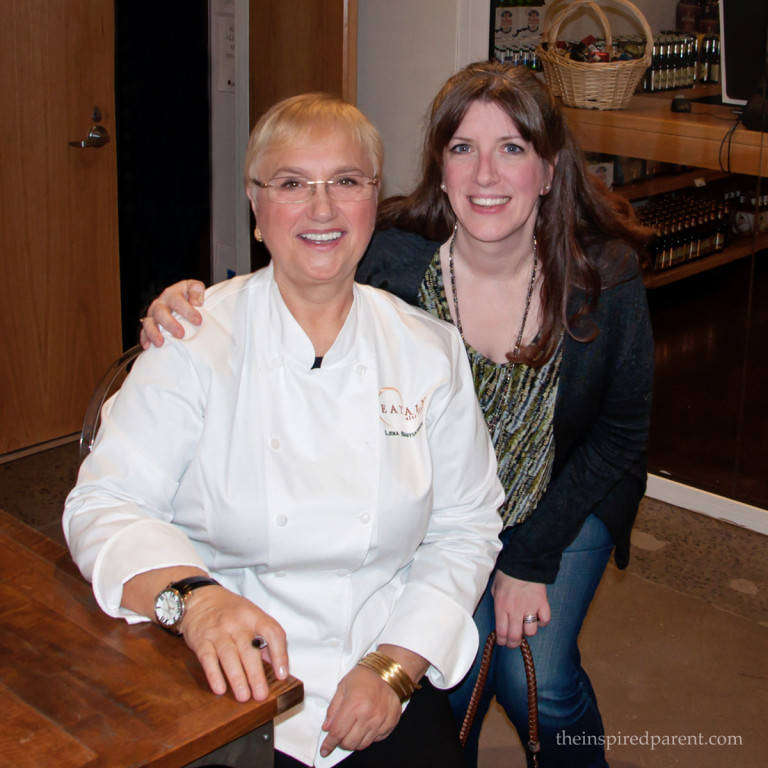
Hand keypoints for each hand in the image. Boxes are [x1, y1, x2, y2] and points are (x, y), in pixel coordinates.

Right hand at [140, 279, 205, 348]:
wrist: (181, 300)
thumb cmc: (189, 295)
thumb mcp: (194, 288)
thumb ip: (197, 291)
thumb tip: (196, 302)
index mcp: (172, 294)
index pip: (177, 301)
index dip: (187, 311)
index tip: (198, 320)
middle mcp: (160, 304)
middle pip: (161, 312)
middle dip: (170, 324)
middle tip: (180, 334)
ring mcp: (153, 315)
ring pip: (149, 322)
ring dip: (154, 333)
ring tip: (160, 343)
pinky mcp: (149, 325)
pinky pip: (143, 332)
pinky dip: (145, 339)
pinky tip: (148, 346)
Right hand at [180, 585, 288, 702]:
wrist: (200, 598)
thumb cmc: (230, 610)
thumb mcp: (251, 615)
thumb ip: (264, 638)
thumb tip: (277, 664)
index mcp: (254, 616)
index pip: (272, 632)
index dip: (279, 653)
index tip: (282, 675)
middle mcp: (237, 623)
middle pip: (249, 649)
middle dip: (256, 674)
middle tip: (261, 694)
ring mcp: (218, 631)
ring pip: (229, 655)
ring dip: (237, 678)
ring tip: (244, 696)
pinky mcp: (201, 640)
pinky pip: (208, 658)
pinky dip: (214, 674)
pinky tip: (220, 689)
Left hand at [320, 665, 402, 756]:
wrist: (388, 671)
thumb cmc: (364, 676)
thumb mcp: (343, 686)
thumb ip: (333, 708)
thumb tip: (327, 727)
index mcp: (354, 704)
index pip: (338, 732)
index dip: (329, 743)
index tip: (325, 749)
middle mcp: (368, 715)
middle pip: (350, 743)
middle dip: (341, 742)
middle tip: (340, 734)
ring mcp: (380, 721)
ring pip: (362, 744)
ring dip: (354, 741)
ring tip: (353, 729)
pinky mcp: (390, 723)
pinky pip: (375, 740)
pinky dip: (368, 737)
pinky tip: (366, 726)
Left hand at [491, 571, 549, 647]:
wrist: (524, 562)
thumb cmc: (507, 574)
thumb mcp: (495, 588)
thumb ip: (497, 603)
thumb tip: (499, 616)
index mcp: (501, 607)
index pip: (501, 632)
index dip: (502, 641)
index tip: (503, 642)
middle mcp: (515, 610)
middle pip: (515, 637)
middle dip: (514, 644)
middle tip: (514, 643)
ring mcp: (530, 608)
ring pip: (531, 631)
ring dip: (528, 632)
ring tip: (526, 626)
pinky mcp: (542, 603)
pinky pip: (545, 620)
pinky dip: (542, 622)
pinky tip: (538, 618)